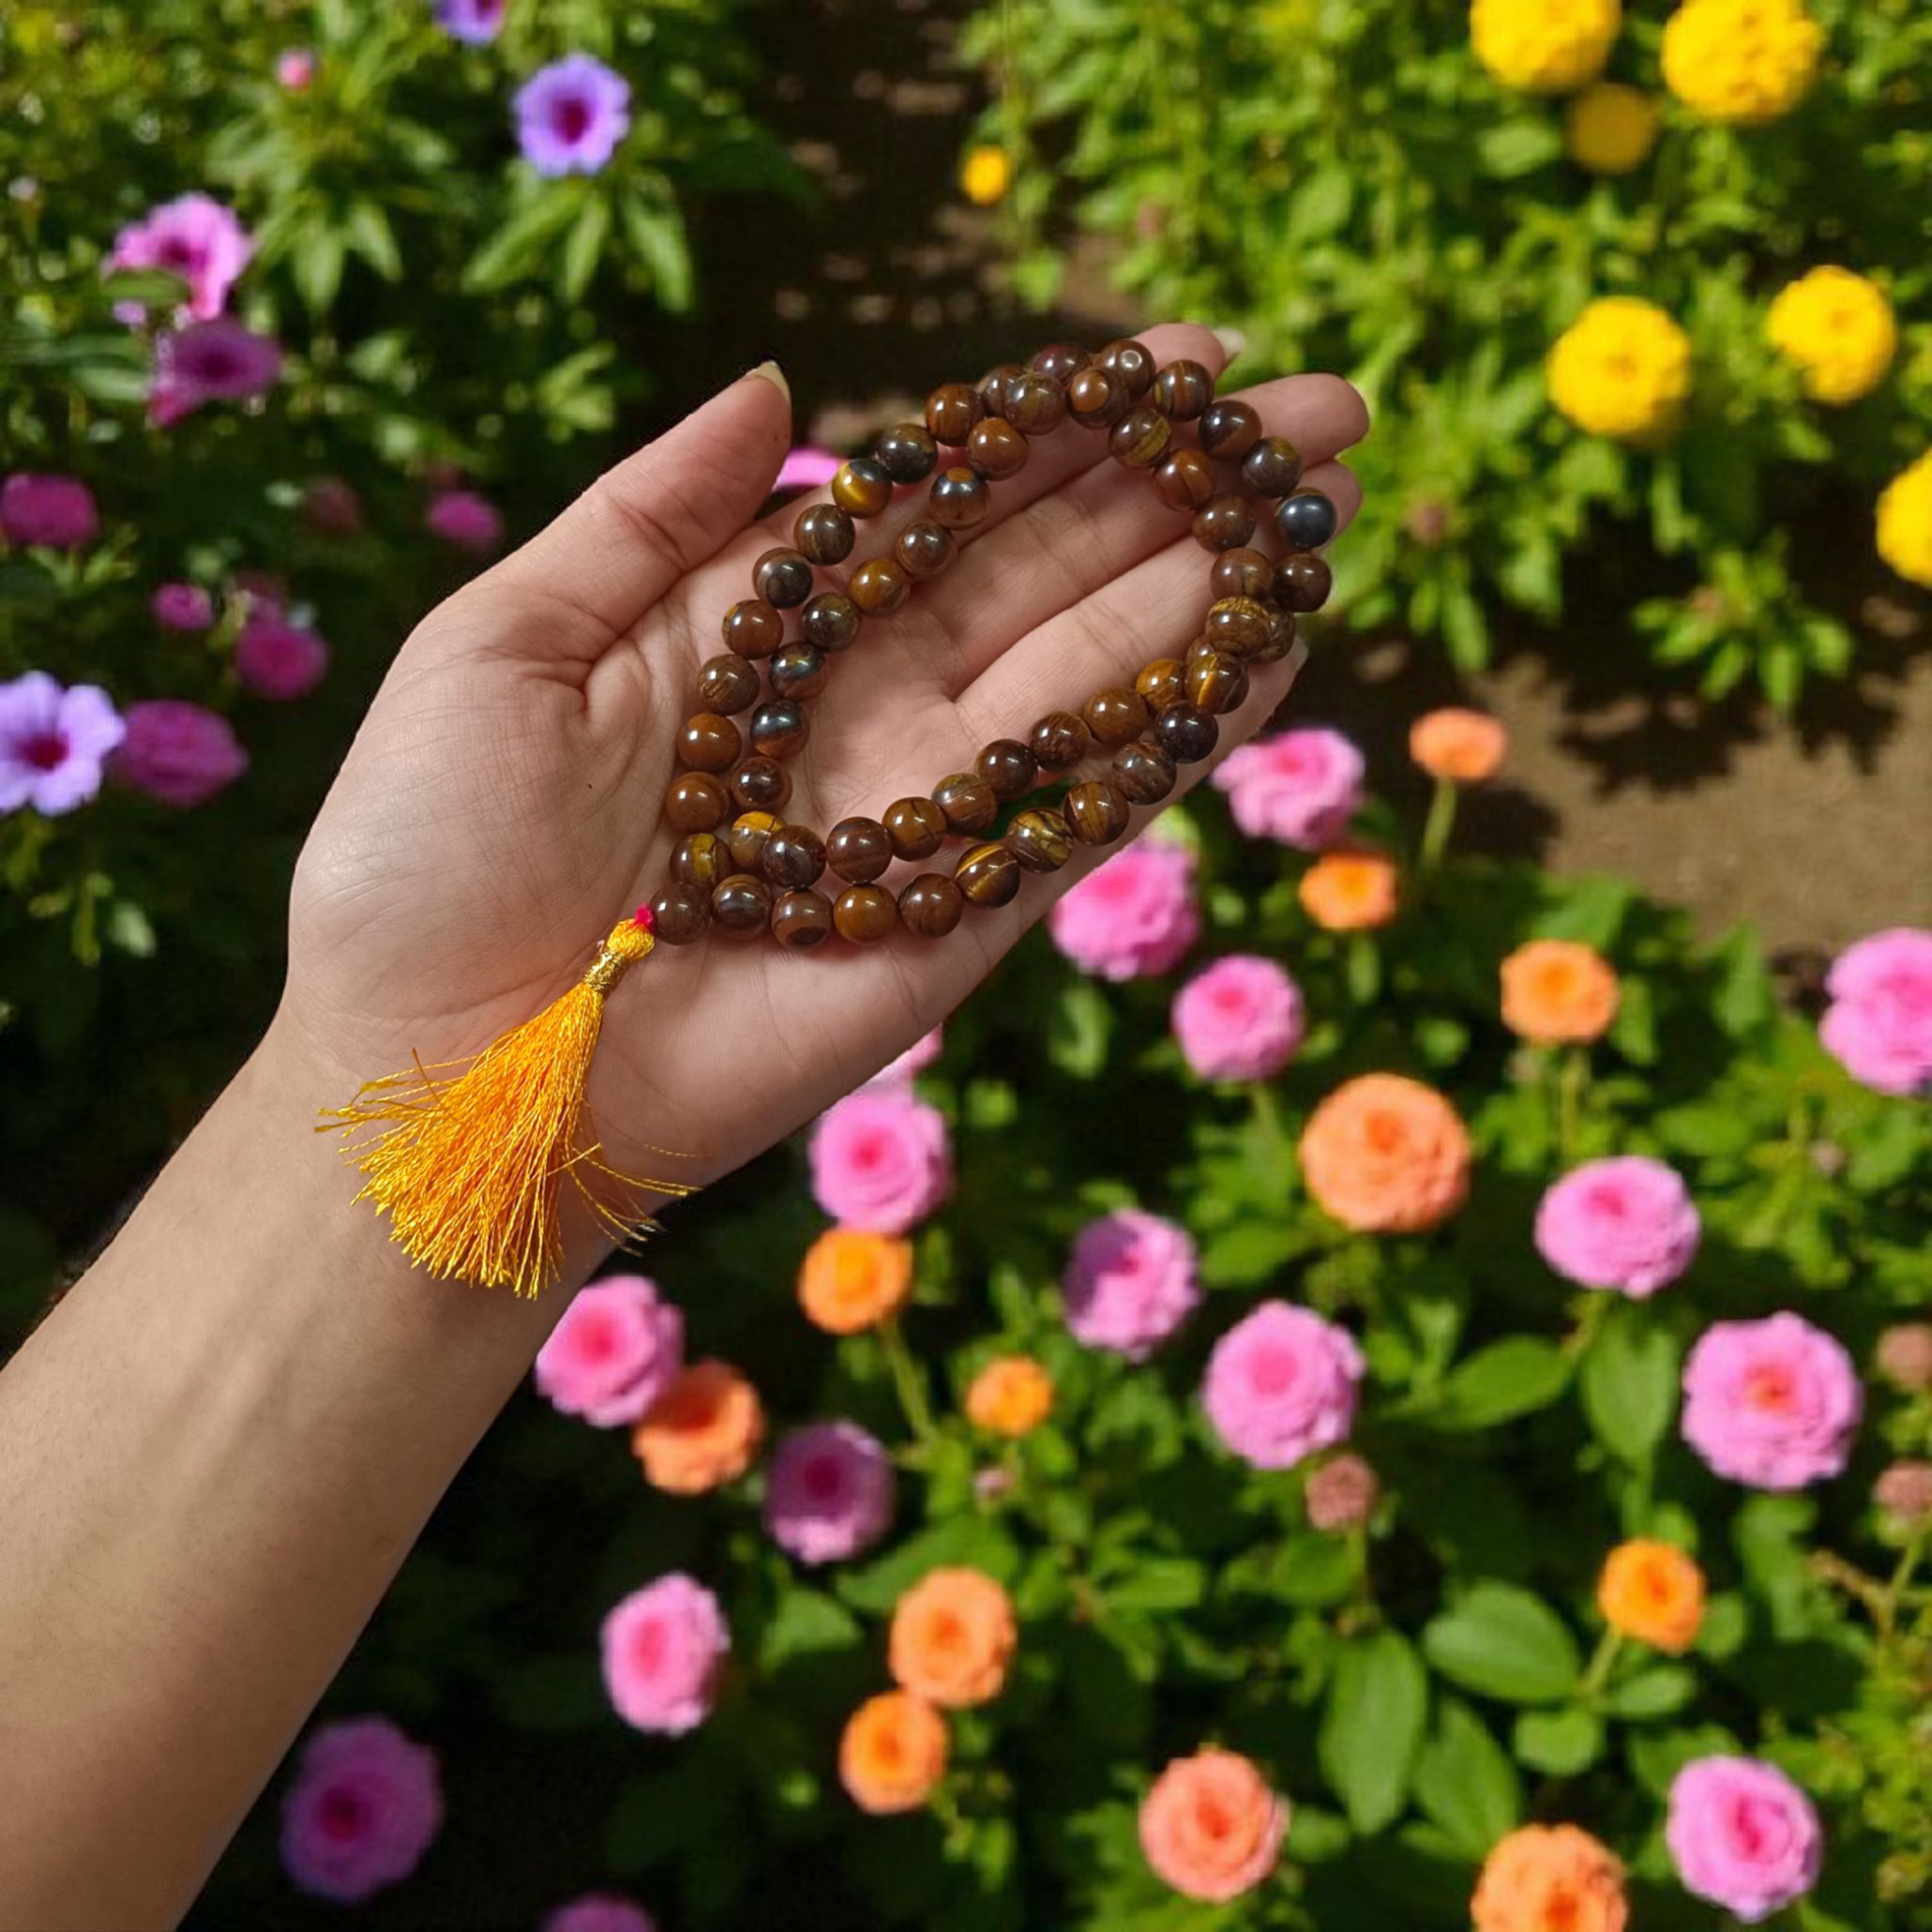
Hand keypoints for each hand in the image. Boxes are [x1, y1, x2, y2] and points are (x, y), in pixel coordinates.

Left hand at [277, 325, 1367, 1237]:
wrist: (431, 1073)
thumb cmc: (428, 854)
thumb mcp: (507, 639)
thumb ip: (649, 514)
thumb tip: (778, 384)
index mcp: (761, 628)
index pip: (943, 502)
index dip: (1058, 430)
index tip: (1172, 363)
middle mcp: (862, 706)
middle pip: (1051, 573)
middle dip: (1182, 492)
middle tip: (1321, 409)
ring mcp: (919, 811)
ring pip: (1092, 677)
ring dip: (1212, 592)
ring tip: (1319, 507)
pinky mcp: (952, 915)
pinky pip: (1082, 804)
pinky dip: (1177, 728)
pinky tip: (1268, 644)